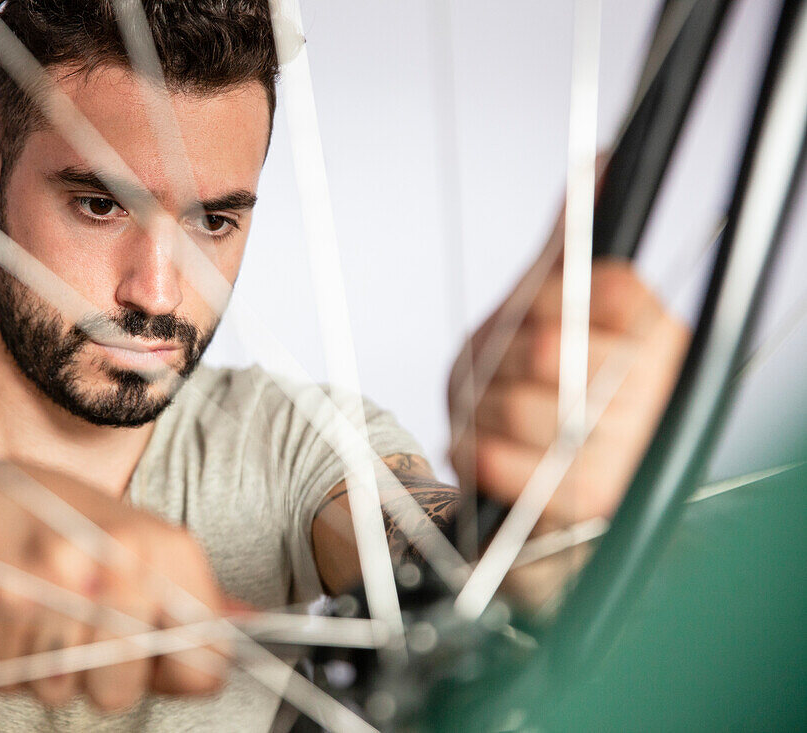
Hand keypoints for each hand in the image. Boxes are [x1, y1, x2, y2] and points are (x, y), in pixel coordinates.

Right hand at [0, 462, 227, 710]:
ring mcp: (48, 584)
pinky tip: (9, 612)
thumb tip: (246, 632)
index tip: (161, 654)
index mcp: (157, 545)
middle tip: (82, 626)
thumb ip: (191, 593)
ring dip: (47, 665)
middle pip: (120, 687)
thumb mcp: (137, 538)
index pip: (203, 657)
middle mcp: (109, 562)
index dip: (182, 668)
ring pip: (61, 690)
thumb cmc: (62, 517)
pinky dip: (5, 657)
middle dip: (100, 671)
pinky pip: (9, 679)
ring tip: (42, 611)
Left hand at [449, 243, 690, 527]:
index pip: (604, 287)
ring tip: (486, 409)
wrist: (536, 481)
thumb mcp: (555, 306)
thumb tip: (600, 162)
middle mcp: (656, 393)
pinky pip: (502, 459)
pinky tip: (476, 442)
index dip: (545, 299)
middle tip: (499, 370)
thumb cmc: (544, 381)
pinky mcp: (584, 503)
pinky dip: (471, 446)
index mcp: (659, 335)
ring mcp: (626, 452)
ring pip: (521, 404)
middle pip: (553, 348)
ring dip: (479, 404)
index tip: (530, 315)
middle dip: (503, 357)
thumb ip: (572, 243)